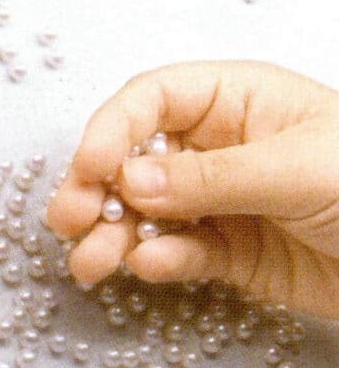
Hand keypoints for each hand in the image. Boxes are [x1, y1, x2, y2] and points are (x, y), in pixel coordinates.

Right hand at [47, 60, 338, 319]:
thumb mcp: (298, 168)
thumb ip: (210, 176)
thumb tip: (130, 181)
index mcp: (237, 101)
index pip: (152, 99)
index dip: (112, 128)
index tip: (92, 168)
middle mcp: (219, 147)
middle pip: (133, 156)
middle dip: (94, 187)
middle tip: (69, 220)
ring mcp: (221, 201)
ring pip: (144, 211)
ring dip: (110, 234)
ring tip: (89, 264)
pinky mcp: (231, 253)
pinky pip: (178, 251)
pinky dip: (157, 261)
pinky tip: (150, 268)